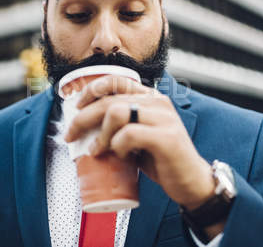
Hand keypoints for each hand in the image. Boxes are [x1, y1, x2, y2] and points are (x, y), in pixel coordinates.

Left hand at [64, 75, 214, 209]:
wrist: (192, 181)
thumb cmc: (162, 159)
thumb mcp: (138, 136)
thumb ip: (120, 125)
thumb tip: (85, 126)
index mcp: (151, 98)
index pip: (116, 80)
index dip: (92, 90)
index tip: (77, 106)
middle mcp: (158, 102)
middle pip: (109, 99)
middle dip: (83, 118)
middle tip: (71, 135)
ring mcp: (164, 118)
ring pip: (116, 112)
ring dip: (101, 134)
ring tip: (98, 150)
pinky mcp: (166, 137)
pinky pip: (128, 134)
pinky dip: (117, 146)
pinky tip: (121, 157)